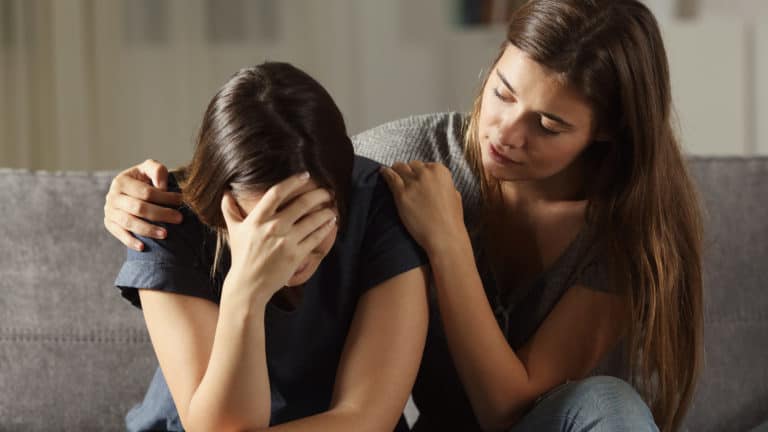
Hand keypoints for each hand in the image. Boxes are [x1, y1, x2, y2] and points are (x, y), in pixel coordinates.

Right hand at [104, 159, 183, 250]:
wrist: (129, 191)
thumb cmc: (144, 179)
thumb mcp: (149, 169)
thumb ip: (157, 171)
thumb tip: (162, 187)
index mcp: (121, 181)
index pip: (145, 192)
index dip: (164, 197)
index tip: (180, 201)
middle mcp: (112, 196)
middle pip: (139, 208)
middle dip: (161, 214)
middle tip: (179, 218)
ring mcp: (109, 211)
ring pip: (130, 223)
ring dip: (149, 230)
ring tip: (166, 234)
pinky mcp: (110, 224)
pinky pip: (120, 234)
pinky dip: (130, 241)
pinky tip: (143, 247)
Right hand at [221, 173, 337, 302]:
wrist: (249, 284)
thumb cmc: (242, 256)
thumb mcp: (234, 231)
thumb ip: (230, 210)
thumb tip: (225, 193)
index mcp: (257, 219)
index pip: (277, 192)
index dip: (293, 181)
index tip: (305, 175)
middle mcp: (273, 227)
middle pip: (301, 204)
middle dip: (318, 195)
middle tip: (327, 192)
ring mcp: (286, 241)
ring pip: (313, 220)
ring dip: (326, 212)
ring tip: (332, 207)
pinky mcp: (296, 254)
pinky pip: (315, 237)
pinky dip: (325, 228)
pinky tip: (331, 223)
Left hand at [380, 161, 466, 254]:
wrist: (444, 235)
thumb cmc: (451, 219)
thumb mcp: (454, 195)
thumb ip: (444, 185)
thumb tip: (437, 183)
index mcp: (440, 171)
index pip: (425, 165)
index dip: (419, 172)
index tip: (415, 176)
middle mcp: (426, 173)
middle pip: (411, 165)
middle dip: (408, 171)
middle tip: (403, 177)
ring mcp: (413, 183)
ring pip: (399, 168)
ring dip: (396, 170)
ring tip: (391, 172)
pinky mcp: (401, 194)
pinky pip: (390, 177)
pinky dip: (385, 173)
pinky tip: (382, 172)